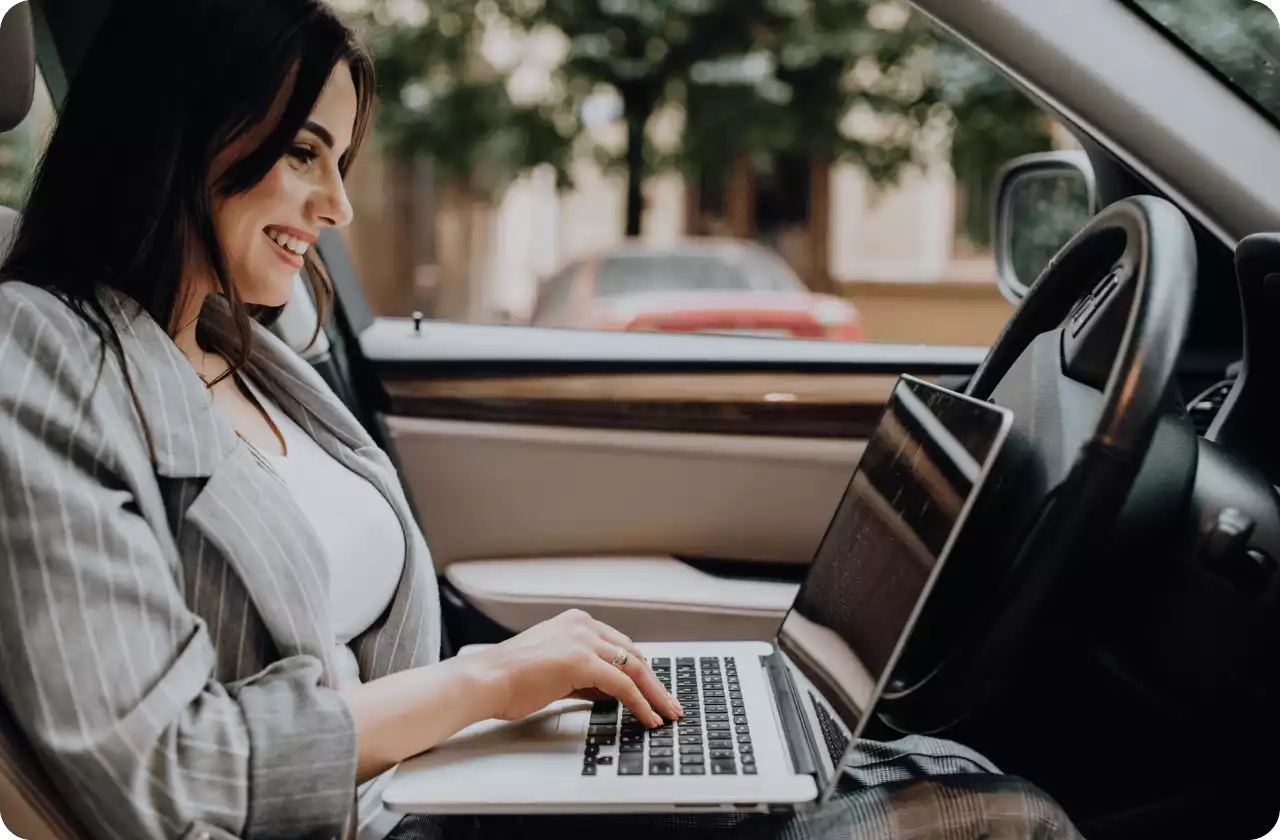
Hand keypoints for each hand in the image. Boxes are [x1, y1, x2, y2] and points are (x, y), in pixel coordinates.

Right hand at [469, 609, 682, 727]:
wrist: (484, 680)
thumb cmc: (509, 679)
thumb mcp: (554, 670)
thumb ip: (584, 676)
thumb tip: (609, 693)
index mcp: (575, 622)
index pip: (620, 645)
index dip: (641, 670)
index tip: (655, 688)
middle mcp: (582, 625)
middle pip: (633, 655)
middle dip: (655, 683)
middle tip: (670, 703)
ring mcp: (583, 640)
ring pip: (634, 668)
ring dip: (655, 694)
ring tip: (666, 713)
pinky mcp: (581, 661)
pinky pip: (623, 684)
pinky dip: (640, 703)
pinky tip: (648, 717)